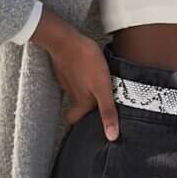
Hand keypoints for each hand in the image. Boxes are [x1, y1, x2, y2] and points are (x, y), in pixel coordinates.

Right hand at [32, 7, 118, 140]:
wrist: (66, 41)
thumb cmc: (86, 63)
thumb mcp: (102, 88)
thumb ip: (107, 111)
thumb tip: (112, 136)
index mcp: (81, 101)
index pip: (74, 119)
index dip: (82, 121)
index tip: (91, 120)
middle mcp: (71, 93)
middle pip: (75, 105)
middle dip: (84, 105)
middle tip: (97, 99)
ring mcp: (65, 80)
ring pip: (74, 90)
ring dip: (84, 88)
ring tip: (97, 82)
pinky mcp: (64, 67)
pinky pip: (71, 76)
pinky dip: (79, 75)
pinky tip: (88, 67)